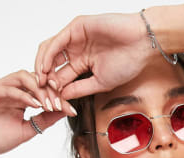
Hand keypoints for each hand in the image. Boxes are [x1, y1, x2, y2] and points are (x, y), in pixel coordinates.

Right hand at [0, 70, 75, 155]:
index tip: (72, 110)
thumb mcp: (27, 130)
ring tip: (49, 104)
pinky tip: (36, 105)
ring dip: (39, 90)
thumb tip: (64, 112)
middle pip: (36, 79)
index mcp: (21, 97)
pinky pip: (10, 89)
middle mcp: (12, 90)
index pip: (43, 91)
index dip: (59, 98)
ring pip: (24, 77)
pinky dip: (25, 96)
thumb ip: (45, 120)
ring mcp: (1, 89)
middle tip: (62, 105)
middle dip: (52, 91)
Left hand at [34, 12, 150, 100]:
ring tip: (43, 81)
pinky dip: (49, 54)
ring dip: (43, 66)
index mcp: (83, 65)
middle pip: (53, 65)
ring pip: (50, 52)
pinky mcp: (76, 27)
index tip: (52, 103)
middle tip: (43, 93)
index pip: (63, 78)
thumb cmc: (128, 62)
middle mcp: (77, 51)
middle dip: (46, 80)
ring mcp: (75, 39)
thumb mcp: (101, 83)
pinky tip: (46, 67)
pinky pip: (57, 41)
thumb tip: (63, 97)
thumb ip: (81, 89)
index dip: (55, 91)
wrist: (141, 44)